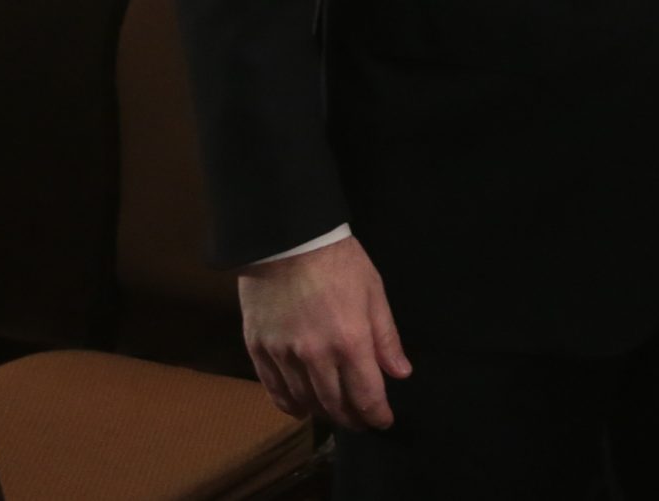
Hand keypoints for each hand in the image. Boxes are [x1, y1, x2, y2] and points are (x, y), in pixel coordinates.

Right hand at [237, 236, 411, 430]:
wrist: (287, 238)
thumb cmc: (337, 260)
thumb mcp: (373, 291)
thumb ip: (386, 337)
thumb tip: (400, 373)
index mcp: (350, 341)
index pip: (366, 396)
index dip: (377, 415)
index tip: (382, 421)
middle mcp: (316, 355)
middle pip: (335, 405)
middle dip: (352, 419)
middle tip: (360, 421)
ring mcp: (284, 354)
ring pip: (305, 401)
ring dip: (323, 413)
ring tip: (334, 413)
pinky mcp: (259, 348)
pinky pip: (274, 389)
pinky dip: (289, 404)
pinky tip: (300, 408)